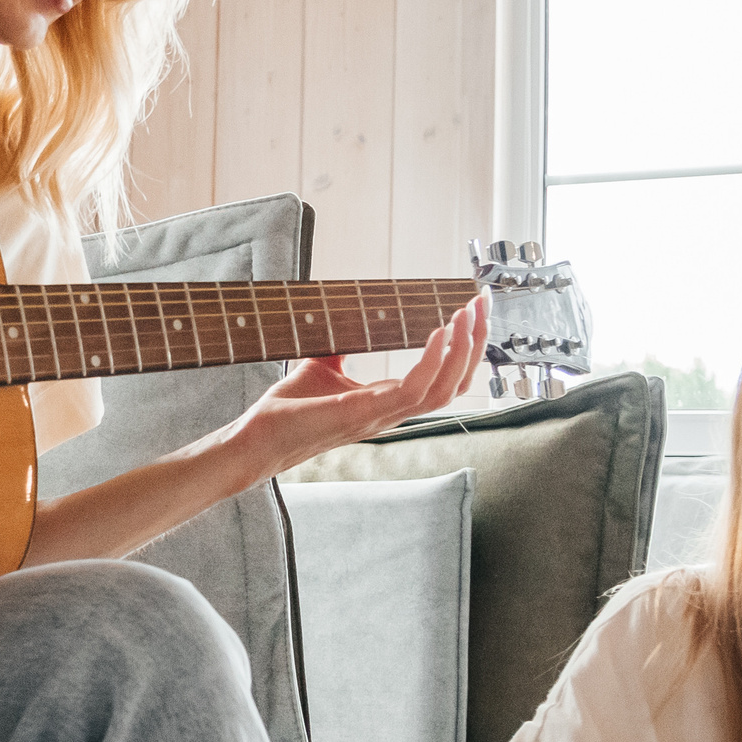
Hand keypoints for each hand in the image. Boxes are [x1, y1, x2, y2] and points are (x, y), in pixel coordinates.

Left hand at [228, 296, 486, 477]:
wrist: (258, 437)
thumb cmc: (287, 410)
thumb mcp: (321, 367)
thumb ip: (339, 349)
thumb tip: (343, 323)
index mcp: (388, 401)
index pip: (443, 378)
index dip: (464, 348)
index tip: (472, 311)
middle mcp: (393, 411)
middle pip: (456, 383)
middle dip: (475, 343)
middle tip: (483, 304)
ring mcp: (382, 415)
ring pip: (445, 389)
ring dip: (462, 350)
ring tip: (466, 315)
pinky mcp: (364, 413)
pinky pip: (413, 390)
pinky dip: (431, 361)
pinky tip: (437, 333)